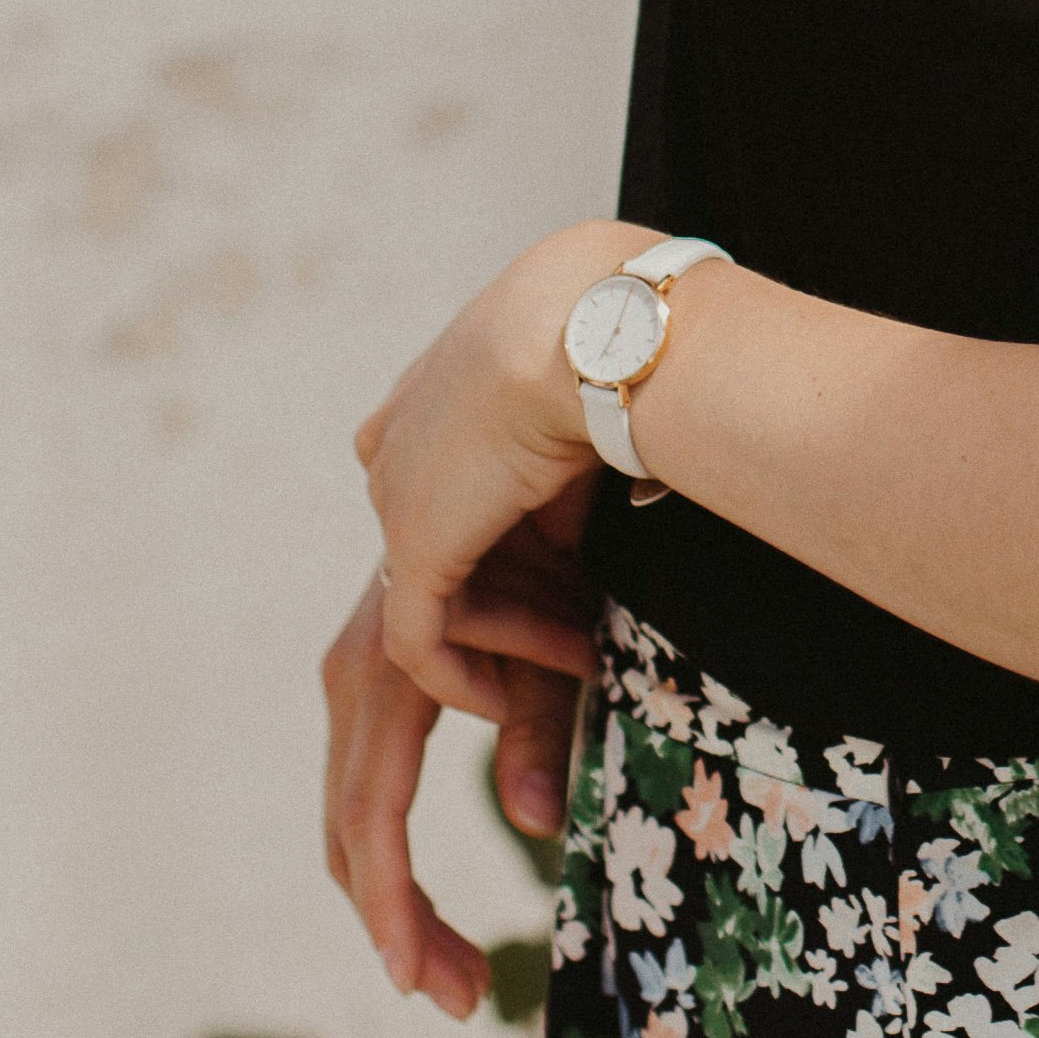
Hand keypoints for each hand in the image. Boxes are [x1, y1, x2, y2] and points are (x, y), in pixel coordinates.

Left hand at [327, 221, 642, 1013]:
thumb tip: (525, 831)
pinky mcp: (415, 543)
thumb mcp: (588, 626)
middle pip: (349, 771)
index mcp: (422, 601)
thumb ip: (547, 717)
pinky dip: (490, 704)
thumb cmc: (619, 461)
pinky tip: (569, 683)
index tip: (451, 964)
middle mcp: (388, 590)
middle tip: (432, 988)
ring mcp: (392, 566)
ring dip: (392, 859)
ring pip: (361, 748)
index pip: (384, 747)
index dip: (406, 857)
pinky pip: (431, 666)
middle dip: (381, 891)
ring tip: (435, 954)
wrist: (610, 335)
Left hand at [353, 221, 639, 721]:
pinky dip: (460, 681)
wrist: (601, 333)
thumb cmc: (624, 348)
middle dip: (520, 606)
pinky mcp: (411, 549)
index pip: (459, 491)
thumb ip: (582, 453)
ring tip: (583, 660)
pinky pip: (418, 643)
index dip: (517, 550)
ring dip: (516, 641)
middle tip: (584, 646)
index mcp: (439, 394)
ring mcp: (397, 496)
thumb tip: (641, 479)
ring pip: (446, 597)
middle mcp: (401, 443)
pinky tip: (506, 704)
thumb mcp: (593, 403)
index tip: (578, 583)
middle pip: (452, 552)